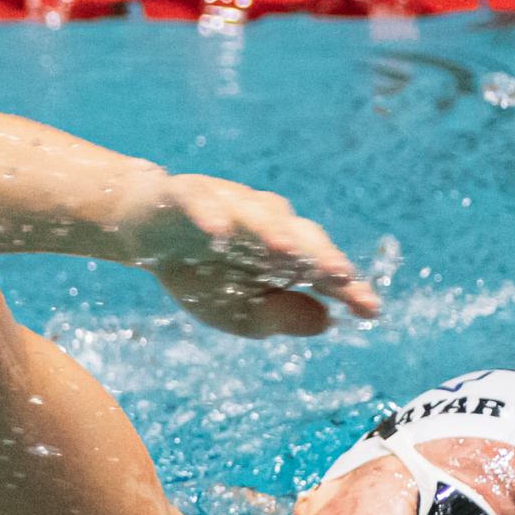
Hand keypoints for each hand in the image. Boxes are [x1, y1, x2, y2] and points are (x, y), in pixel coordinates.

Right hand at [138, 174, 379, 337]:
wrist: (143, 230)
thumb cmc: (200, 273)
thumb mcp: (241, 312)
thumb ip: (282, 317)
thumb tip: (326, 321)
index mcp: (283, 255)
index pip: (321, 271)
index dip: (347, 289)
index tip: (371, 311)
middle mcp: (265, 223)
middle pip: (300, 236)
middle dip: (320, 255)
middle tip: (340, 275)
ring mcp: (229, 203)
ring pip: (256, 214)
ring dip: (272, 231)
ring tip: (286, 252)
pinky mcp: (186, 193)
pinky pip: (201, 201)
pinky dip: (210, 214)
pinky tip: (218, 234)